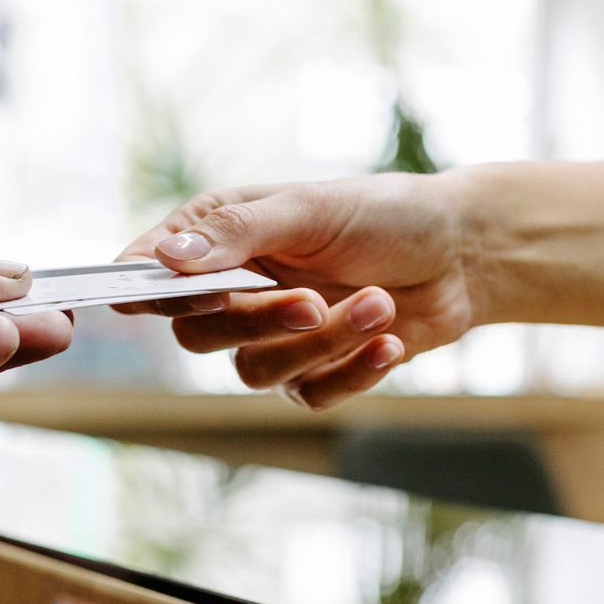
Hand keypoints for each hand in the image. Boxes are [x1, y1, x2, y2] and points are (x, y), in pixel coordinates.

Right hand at [119, 172, 479, 407]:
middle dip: (258, 322)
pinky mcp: (313, 375)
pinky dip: (353, 370)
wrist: (461, 255)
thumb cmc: (384, 214)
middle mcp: (235, 291)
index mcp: (218, 238)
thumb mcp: (311, 208)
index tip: (154, 300)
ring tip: (378, 304)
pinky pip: (309, 394)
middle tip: (313, 301)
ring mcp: (271, 338)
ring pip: (255, 372)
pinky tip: (390, 341)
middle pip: (198, 335)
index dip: (142, 290)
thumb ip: (238, 232)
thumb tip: (167, 260)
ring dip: (321, 343)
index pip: (150, 273)